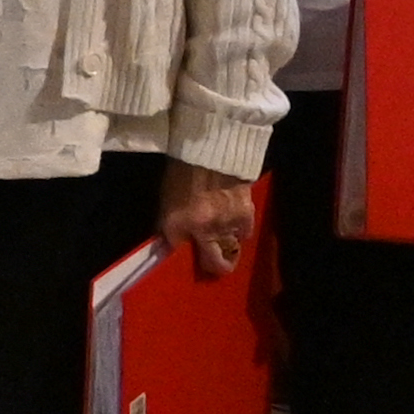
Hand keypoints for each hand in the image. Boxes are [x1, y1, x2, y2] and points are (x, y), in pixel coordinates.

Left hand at [158, 160, 260, 278]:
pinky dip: (240, 232)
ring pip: (232, 251)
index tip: (180, 254)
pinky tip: (234, 225)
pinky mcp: (246, 215)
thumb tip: (173, 239)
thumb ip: (170, 221)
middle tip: (212, 265)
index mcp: (176, 222)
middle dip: (214, 267)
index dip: (176, 254)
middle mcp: (203, 228)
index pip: (175, 251)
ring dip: (228, 249)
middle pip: (216, 263)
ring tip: (223, 243)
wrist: (213, 147)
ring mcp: (227, 223)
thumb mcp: (166, 195)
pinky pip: (245, 234)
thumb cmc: (184, 168)